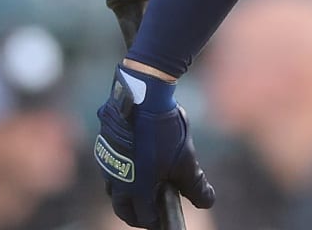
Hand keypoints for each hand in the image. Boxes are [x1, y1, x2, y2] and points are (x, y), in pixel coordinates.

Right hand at [96, 66, 214, 227]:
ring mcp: (107, 162)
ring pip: (113, 188)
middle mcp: (115, 180)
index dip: (155, 222)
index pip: (143, 217)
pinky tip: (135, 162)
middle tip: (150, 213)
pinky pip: (110, 167)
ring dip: (127, 193)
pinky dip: (122, 172)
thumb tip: (207, 202)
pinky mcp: (104, 145)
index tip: (163, 221)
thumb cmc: (164, 130)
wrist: (142, 95)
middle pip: (123, 208)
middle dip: (136, 215)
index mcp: (135, 189)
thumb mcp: (186, 160)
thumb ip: (195, 185)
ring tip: (144, 188)